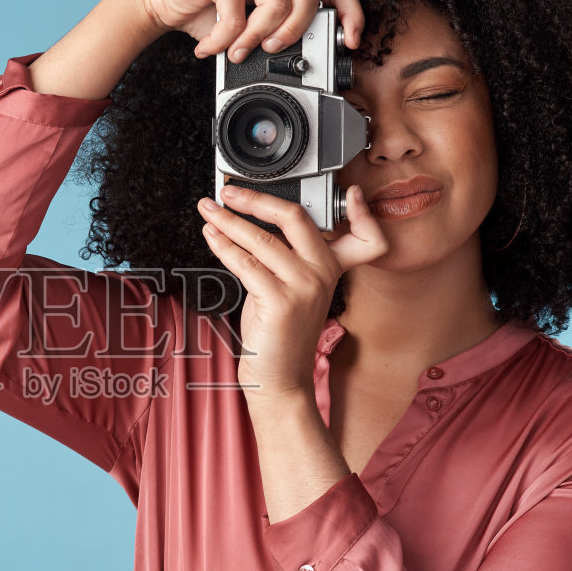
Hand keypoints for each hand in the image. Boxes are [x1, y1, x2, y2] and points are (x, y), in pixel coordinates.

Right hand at [125, 0, 364, 61]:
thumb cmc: (206, 11)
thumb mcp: (251, 24)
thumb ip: (277, 30)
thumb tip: (305, 59)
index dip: (351, 15)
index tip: (349, 43)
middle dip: (292, 34)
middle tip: (270, 50)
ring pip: (277, 7)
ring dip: (253, 39)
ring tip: (234, 51)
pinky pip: (237, 17)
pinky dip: (222, 41)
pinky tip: (210, 45)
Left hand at [197, 184, 387, 400]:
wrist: (280, 380)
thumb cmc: (280, 334)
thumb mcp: (291, 288)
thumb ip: (283, 256)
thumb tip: (250, 223)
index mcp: (332, 268)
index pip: (361, 234)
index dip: (363, 212)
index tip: (351, 192)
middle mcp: (324, 275)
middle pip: (295, 218)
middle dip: (256, 199)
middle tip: (229, 191)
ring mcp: (304, 288)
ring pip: (260, 239)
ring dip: (227, 221)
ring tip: (208, 211)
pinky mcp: (280, 302)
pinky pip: (245, 263)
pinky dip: (223, 246)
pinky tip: (212, 236)